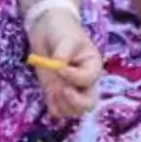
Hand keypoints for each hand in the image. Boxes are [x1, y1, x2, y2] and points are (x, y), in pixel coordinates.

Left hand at [27, 5, 103, 124]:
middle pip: (88, 104)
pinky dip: (53, 106)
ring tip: (53, 88)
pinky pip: (59, 111)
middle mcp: (85, 82)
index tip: (60, 68)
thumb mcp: (65, 38)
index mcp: (93, 66)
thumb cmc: (62, 31)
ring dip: (62, 103)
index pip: (89, 79)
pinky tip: (49, 92)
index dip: (74, 77)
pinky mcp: (58, 95)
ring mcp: (72, 91)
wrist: (48, 30)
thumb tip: (58, 68)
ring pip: (74, 111)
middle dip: (74, 101)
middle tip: (61, 90)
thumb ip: (63, 55)